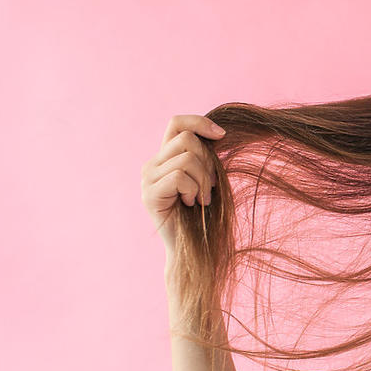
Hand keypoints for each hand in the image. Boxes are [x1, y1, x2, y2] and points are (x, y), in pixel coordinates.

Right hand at [141, 114, 224, 250]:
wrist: (193, 248)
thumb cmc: (205, 215)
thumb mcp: (208, 179)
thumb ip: (206, 157)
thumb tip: (219, 133)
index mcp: (166, 158)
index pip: (177, 123)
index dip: (200, 122)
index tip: (222, 136)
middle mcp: (153, 164)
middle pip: (186, 139)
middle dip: (208, 161)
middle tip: (211, 187)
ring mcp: (147, 178)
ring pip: (186, 158)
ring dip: (203, 180)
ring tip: (202, 199)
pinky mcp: (149, 193)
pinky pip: (179, 176)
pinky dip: (193, 190)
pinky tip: (191, 204)